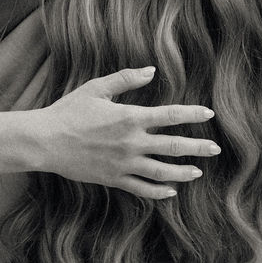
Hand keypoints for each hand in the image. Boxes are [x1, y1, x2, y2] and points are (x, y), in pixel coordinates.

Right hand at [39, 66, 219, 200]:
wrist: (45, 141)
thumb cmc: (69, 111)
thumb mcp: (96, 88)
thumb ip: (126, 79)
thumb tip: (151, 70)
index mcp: (129, 117)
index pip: (170, 115)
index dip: (192, 114)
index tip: (209, 114)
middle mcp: (131, 142)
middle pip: (173, 146)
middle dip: (198, 147)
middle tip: (216, 149)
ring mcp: (124, 163)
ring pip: (162, 172)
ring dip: (183, 172)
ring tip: (198, 171)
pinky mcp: (114, 179)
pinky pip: (142, 189)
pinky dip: (159, 192)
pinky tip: (171, 191)